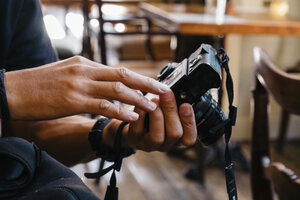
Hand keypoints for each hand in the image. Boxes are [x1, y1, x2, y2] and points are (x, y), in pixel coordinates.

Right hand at [4, 56, 168, 120]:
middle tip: (164, 90)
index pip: (118, 70)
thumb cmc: (40, 85)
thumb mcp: (67, 74)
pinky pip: (102, 105)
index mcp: (85, 63)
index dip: (138, 77)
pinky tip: (131, 117)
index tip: (153, 84)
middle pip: (123, 74)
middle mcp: (85, 70)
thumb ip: (87, 77)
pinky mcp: (73, 100)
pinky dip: (120, 110)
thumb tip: (106, 84)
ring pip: (117, 89)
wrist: (13, 90)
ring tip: (153, 106)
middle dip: (146, 83)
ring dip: (138, 98)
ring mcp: (80, 84)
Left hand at [103, 90, 196, 150]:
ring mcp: (150, 145)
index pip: (190, 137)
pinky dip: (141, 114)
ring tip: (154, 100)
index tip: (186, 105)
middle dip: (171, 111)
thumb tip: (176, 91)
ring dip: (157, 115)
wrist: (131, 119)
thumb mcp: (167, 109)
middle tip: (167, 94)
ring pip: (157, 137)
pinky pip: (138, 129)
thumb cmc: (153, 113)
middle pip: (175, 134)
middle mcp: (166, 145)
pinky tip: (141, 104)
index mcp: (178, 138)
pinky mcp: (135, 140)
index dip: (190, 122)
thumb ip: (174, 104)